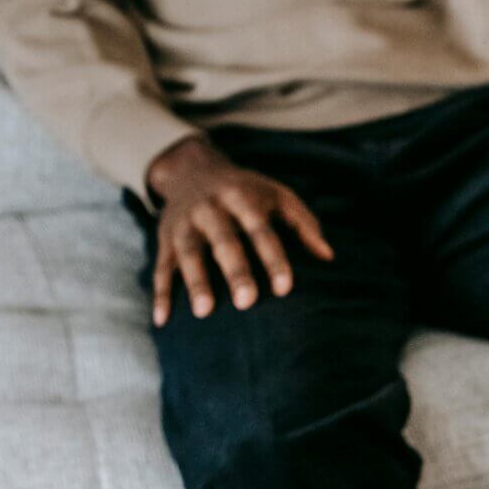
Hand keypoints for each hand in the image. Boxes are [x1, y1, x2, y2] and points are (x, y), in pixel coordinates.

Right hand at [144, 137, 332, 325]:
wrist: (191, 169)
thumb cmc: (247, 191)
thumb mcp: (278, 195)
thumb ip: (304, 223)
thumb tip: (328, 256)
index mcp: (241, 198)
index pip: (260, 229)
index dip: (273, 258)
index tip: (285, 288)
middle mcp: (210, 208)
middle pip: (223, 241)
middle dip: (235, 270)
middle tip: (247, 302)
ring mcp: (184, 224)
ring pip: (188, 254)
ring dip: (196, 281)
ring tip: (205, 312)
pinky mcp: (165, 239)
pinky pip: (161, 267)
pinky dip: (160, 293)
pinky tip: (163, 320)